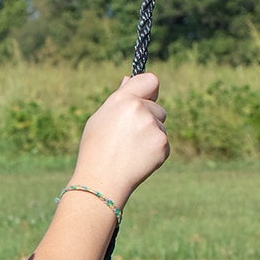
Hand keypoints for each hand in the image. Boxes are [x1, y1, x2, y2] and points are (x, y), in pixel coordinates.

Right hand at [72, 72, 168, 205]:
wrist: (101, 181)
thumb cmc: (95, 149)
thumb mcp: (100, 119)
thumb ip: (119, 98)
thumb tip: (130, 79)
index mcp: (123, 100)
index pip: (151, 80)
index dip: (149, 89)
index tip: (146, 96)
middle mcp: (140, 110)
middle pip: (157, 107)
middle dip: (148, 117)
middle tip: (126, 136)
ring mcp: (154, 128)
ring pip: (160, 125)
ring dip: (150, 134)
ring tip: (129, 149)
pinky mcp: (163, 145)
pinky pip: (163, 142)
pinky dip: (153, 149)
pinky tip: (137, 158)